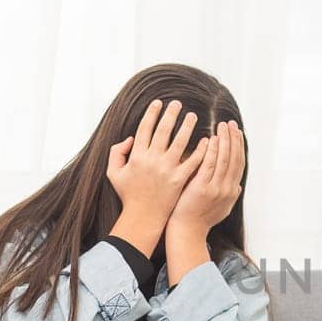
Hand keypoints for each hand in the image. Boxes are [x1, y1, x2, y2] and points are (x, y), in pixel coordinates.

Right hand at [105, 100, 200, 254]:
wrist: (142, 217)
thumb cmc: (129, 195)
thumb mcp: (113, 173)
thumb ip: (116, 153)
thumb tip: (130, 138)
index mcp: (136, 156)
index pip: (145, 128)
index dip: (152, 113)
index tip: (158, 103)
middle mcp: (152, 160)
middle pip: (163, 130)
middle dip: (171, 114)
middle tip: (178, 103)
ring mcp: (167, 169)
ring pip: (180, 142)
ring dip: (187, 127)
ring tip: (193, 116)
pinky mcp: (179, 179)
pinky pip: (193, 161)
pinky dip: (201, 150)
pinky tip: (207, 140)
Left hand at [169, 120, 244, 236]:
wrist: (187, 232)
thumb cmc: (199, 219)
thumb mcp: (221, 209)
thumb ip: (229, 195)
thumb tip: (237, 186)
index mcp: (232, 191)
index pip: (239, 163)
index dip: (239, 146)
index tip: (237, 132)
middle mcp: (228, 189)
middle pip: (234, 158)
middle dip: (234, 139)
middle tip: (231, 123)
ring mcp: (216, 188)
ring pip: (224, 159)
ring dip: (224, 140)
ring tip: (222, 126)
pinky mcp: (203, 188)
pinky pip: (209, 165)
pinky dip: (212, 151)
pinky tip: (211, 139)